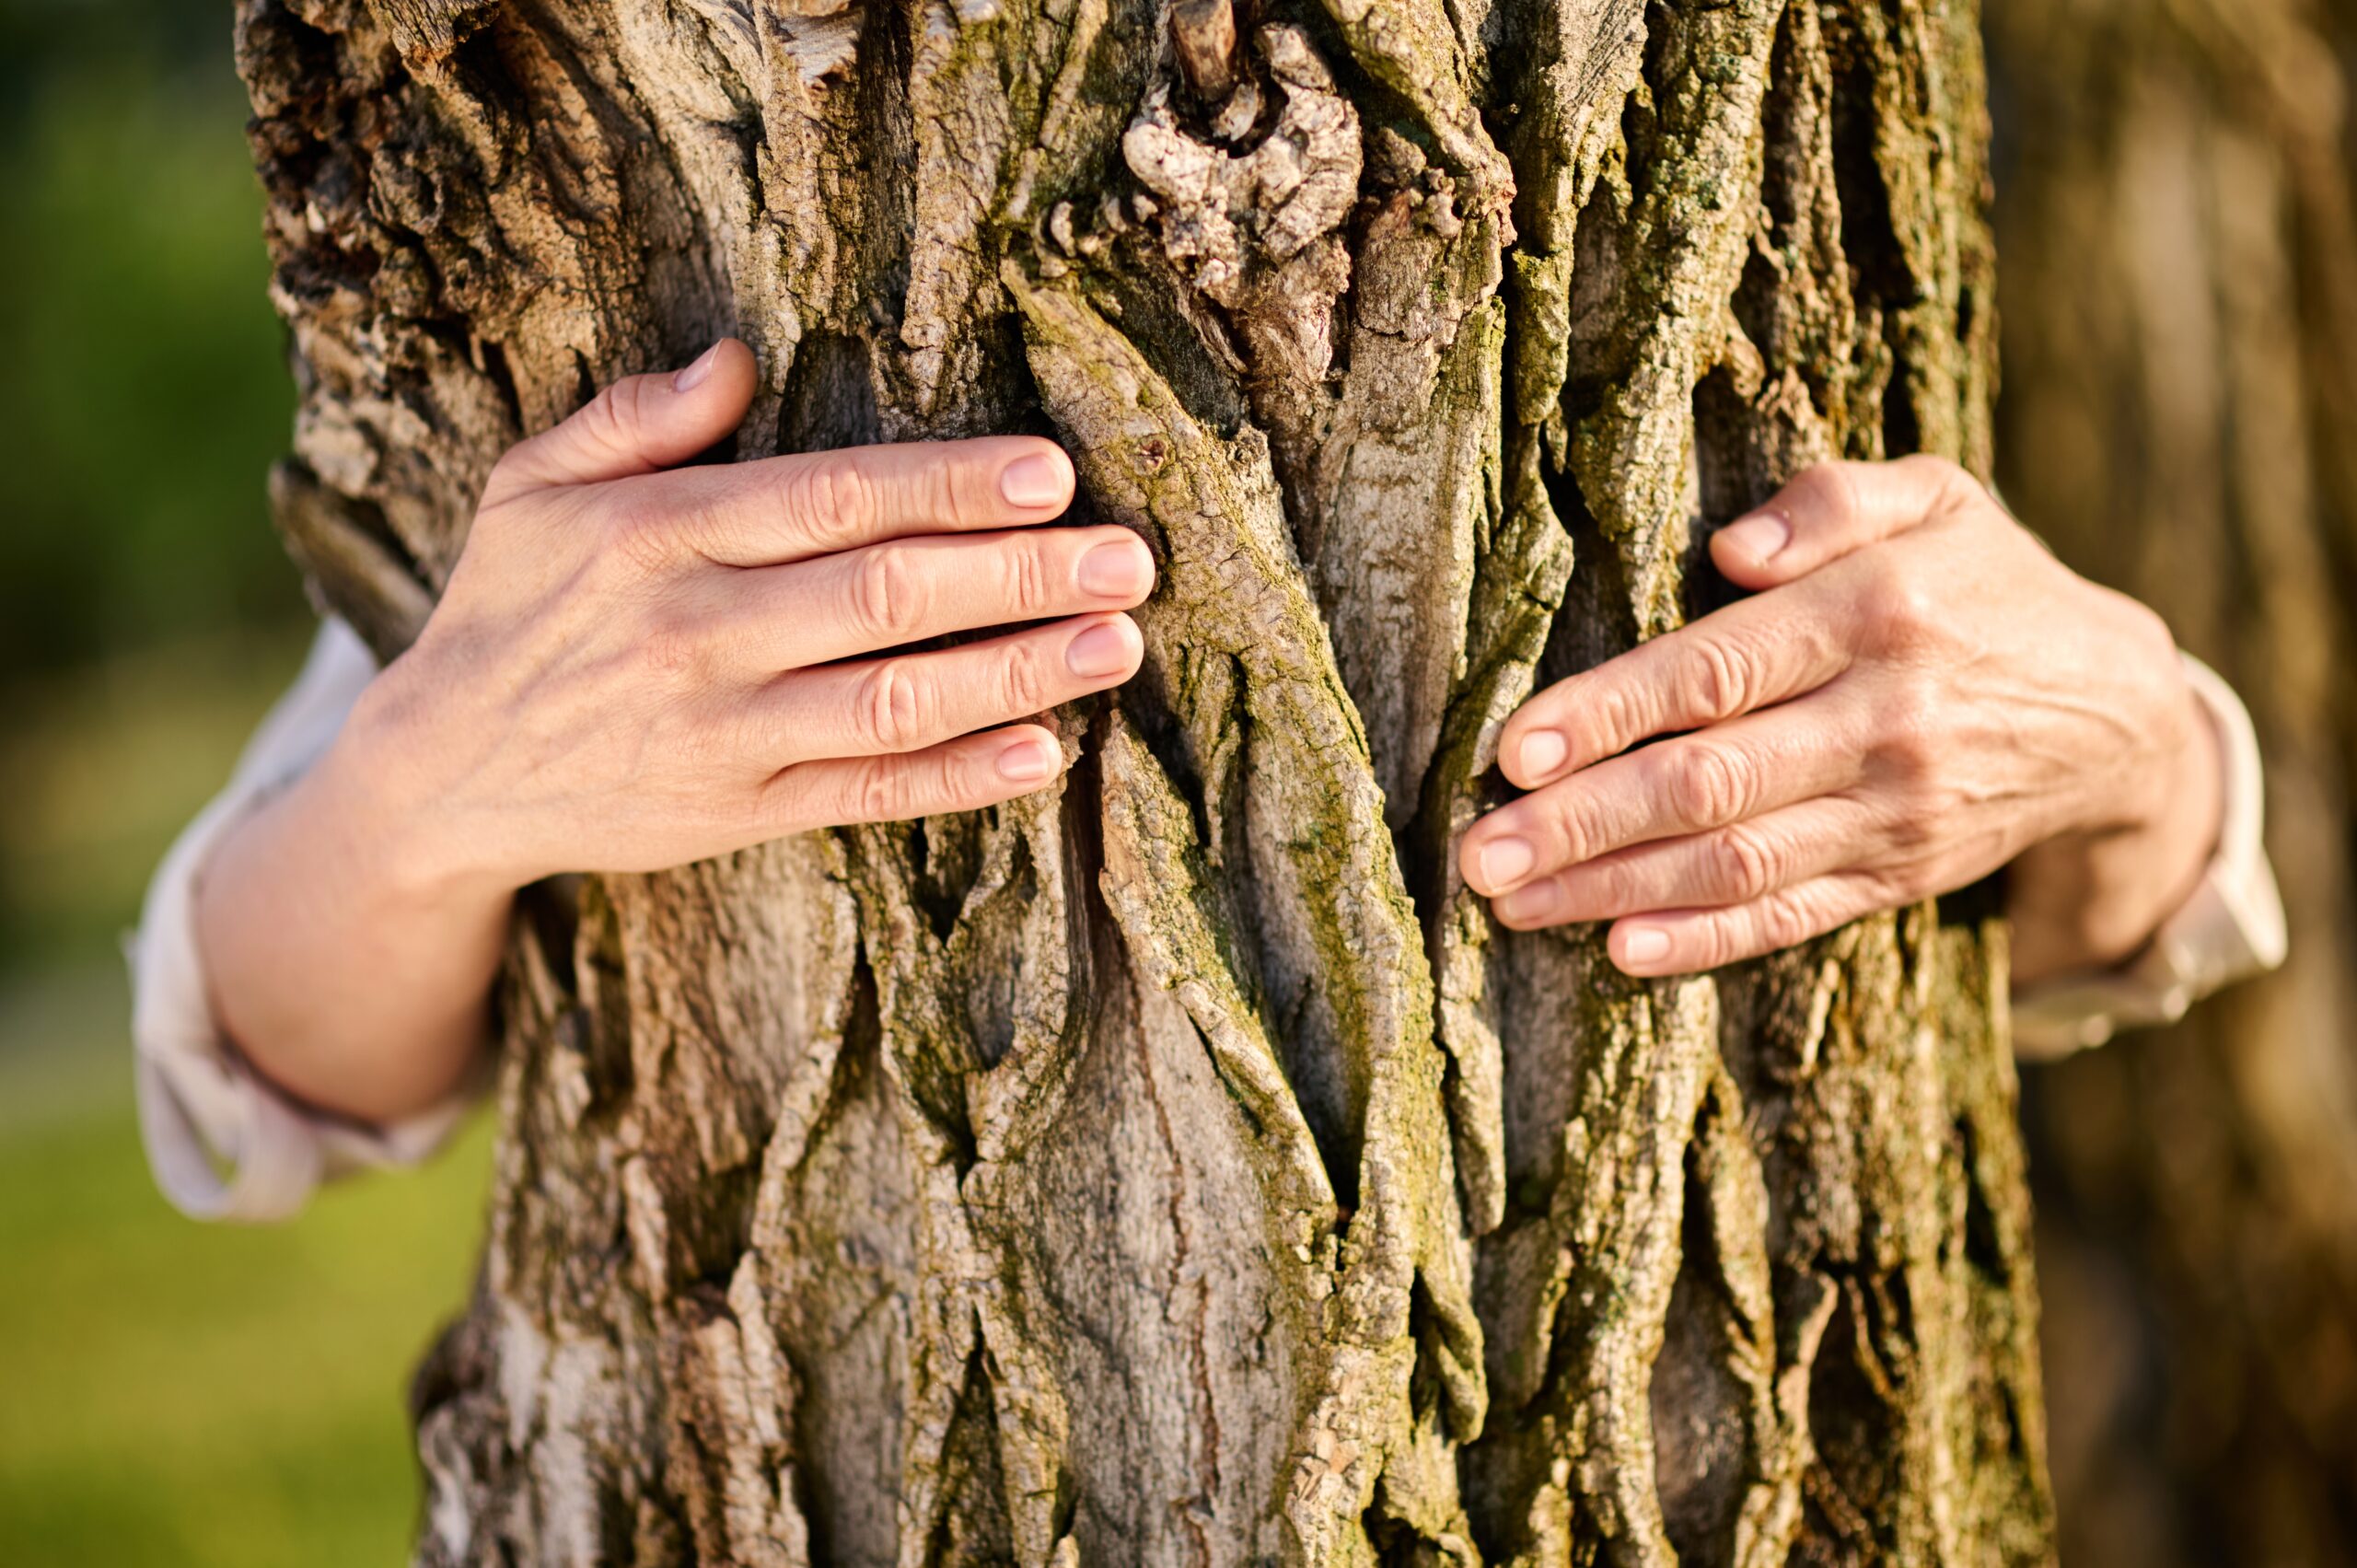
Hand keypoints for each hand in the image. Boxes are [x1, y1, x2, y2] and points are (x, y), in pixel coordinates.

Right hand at [329, 338, 1153, 898]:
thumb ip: (634, 418)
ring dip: (1017, 673)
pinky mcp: (738, 812)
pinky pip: (867, 794)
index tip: (1051, 475)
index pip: (831, 499)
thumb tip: (738, 357)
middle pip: (887, 597)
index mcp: (657, 535)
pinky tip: (1041, 752)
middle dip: (1020, 575)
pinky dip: (958, 778)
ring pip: (895, 700)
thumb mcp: (531, 487)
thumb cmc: (510, 607)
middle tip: (1129, 559)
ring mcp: (723, 734)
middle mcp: (697, 634)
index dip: (948, 487)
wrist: (442, 774)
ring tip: (1117, 646)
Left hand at [1456, 457, 2222, 979]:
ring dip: (1611, 889)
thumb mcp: (1939, 496)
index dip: (1607, 714)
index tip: (1513, 750)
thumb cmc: (1985, 584)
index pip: (1714, 672)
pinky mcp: (1898, 875)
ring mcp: (1893, 810)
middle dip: (1580, 823)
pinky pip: (1791, 916)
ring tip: (1509, 905)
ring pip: (1735, 862)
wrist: (2118, 711)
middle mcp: (1883, 720)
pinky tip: (1621, 951)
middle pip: (1708, 782)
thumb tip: (1733, 546)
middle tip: (1475, 854)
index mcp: (1874, 612)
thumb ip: (1835, 497)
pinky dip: (1706, 941)